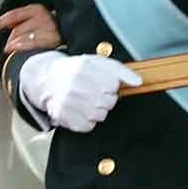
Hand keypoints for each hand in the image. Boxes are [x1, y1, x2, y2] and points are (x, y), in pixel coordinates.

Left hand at [0, 3, 61, 54]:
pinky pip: (31, 45)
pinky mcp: (53, 40)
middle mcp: (43, 16)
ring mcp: (48, 28)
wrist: (75, 37)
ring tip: (14, 53)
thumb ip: (23, 22)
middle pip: (17, 30)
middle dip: (10, 40)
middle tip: (9, 49)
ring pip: (22, 39)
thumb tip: (5, 26)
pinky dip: (22, 48)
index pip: (13, 15)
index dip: (0, 22)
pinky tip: (17, 52)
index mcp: (37, 9)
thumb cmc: (52, 31)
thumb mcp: (38, 21)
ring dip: (15, 46)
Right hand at [19, 52, 140, 131]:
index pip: (114, 86)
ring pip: (100, 115)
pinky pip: (88, 126)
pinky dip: (86, 120)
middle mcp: (76, 84)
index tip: (101, 82)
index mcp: (86, 68)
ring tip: (85, 100)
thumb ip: (121, 71)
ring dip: (96, 110)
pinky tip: (79, 109)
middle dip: (105, 98)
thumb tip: (138, 82)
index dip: (110, 86)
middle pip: (109, 102)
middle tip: (93, 91)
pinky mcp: (64, 116)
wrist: (49, 79)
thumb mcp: (99, 63)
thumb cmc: (77, 70)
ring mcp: (68, 101)